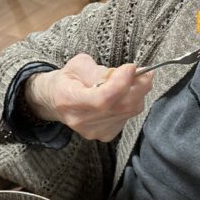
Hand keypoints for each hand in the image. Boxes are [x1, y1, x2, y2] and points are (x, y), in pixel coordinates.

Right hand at [25, 53, 152, 141]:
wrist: (56, 101)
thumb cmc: (68, 80)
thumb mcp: (78, 65)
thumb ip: (100, 70)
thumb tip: (127, 73)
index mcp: (69, 99)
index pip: (102, 99)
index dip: (122, 83)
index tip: (131, 67)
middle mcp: (81, 120)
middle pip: (121, 106)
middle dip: (138, 86)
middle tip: (144, 71)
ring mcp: (94, 131)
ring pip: (129, 111)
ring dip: (137, 93)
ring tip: (130, 81)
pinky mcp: (105, 134)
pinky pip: (128, 117)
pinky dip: (131, 103)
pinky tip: (122, 96)